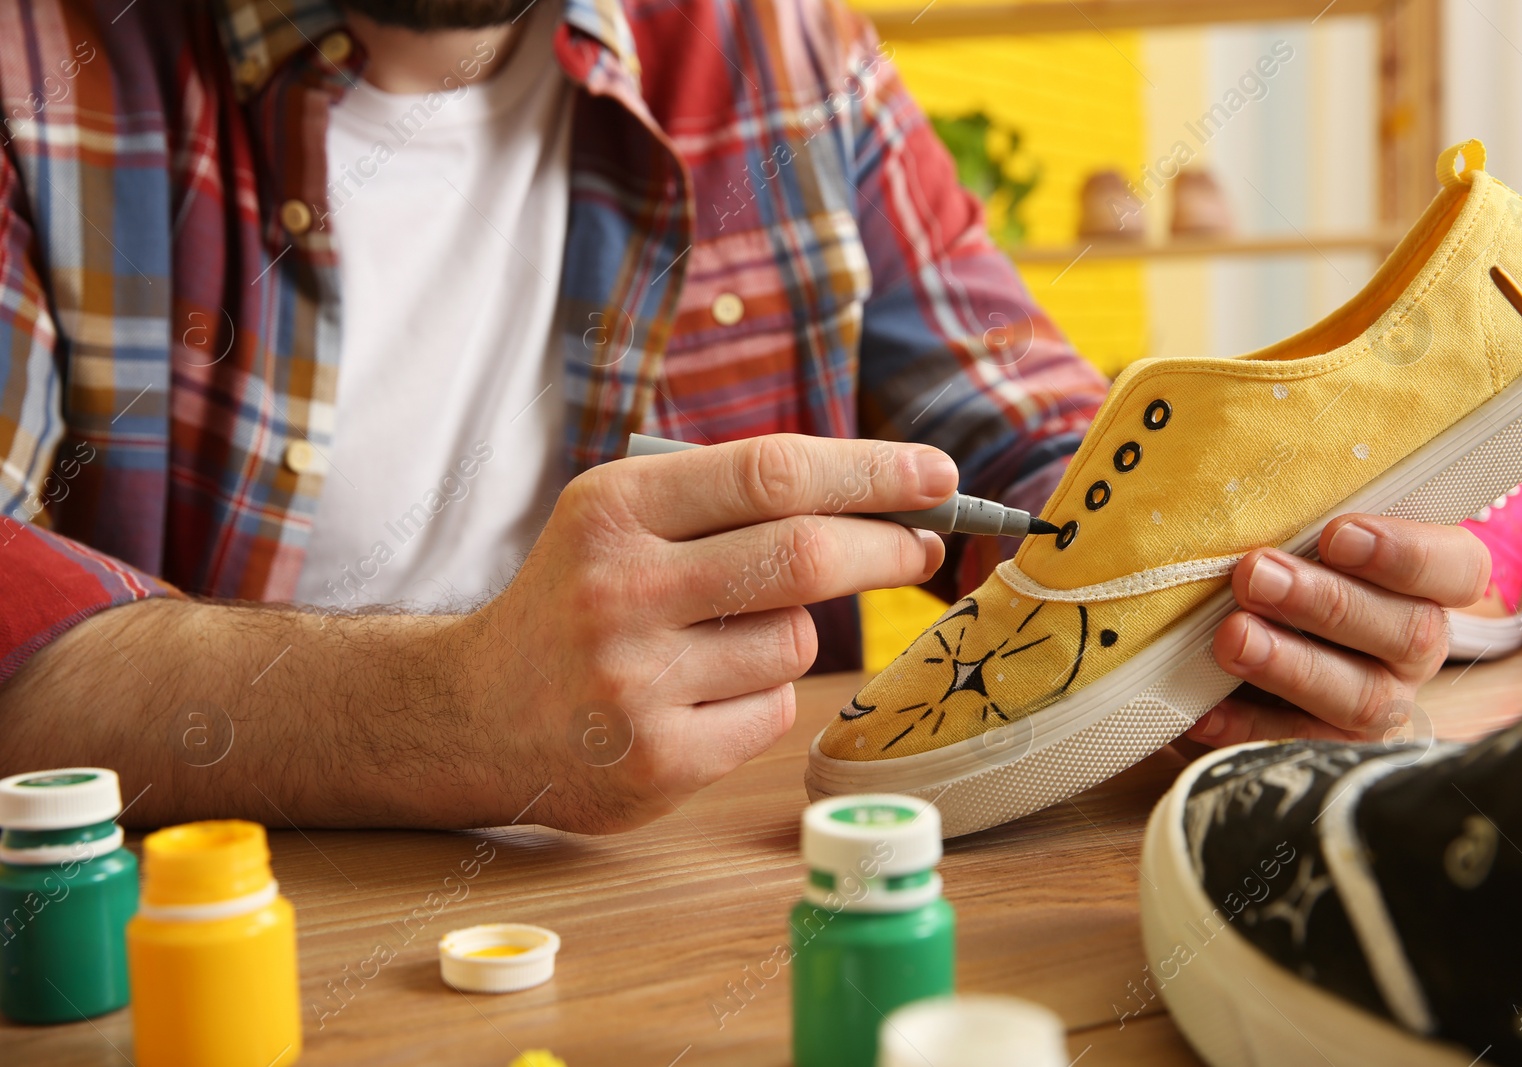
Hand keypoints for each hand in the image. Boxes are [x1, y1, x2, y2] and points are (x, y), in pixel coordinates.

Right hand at [449, 434, 954, 832]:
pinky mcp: (658, 761)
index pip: (772, 472)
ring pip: (795, 641)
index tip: (936, 476)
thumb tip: (885, 498)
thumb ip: (728, 501)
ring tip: (720, 640)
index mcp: (612, 509)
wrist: (475, 713)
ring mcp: (636, 683)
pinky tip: (699, 698)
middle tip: (924, 546)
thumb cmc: (576, 598)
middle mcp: (619, 590)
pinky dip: (762, 698)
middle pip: (805, 555)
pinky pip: (773, 713)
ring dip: (792, 633)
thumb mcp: (619, 520)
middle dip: (887, 547)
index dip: (871, 471)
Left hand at [1188, 514, 1491, 747]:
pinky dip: (1246, 726)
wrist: (1246, 662)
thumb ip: (1295, 531)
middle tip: (1255, 575)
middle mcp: (1413, 650)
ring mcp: (1380, 707)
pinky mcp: (1334, 755)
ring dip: (1291, 664)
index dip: (1405, 553)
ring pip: (1361, 697)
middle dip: (1327, 603)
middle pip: (1406, 631)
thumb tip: (1236, 506)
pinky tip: (1204, 709)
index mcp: (1424, 589)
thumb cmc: (1280, 575)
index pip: (1457, 568)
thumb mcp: (1297, 549)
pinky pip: (1297, 744)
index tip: (1337, 535)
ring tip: (1232, 637)